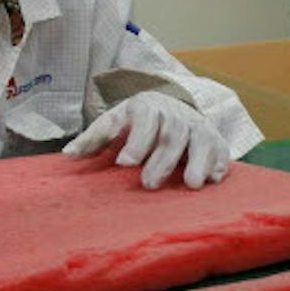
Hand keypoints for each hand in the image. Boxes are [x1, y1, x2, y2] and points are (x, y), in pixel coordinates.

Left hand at [62, 93, 228, 189]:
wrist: (172, 105)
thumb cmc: (137, 121)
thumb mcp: (114, 122)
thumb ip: (94, 139)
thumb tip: (68, 156)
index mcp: (147, 108)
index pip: (145, 120)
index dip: (137, 140)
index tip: (125, 162)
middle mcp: (175, 115)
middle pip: (172, 134)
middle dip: (162, 159)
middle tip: (148, 184)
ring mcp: (198, 126)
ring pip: (201, 140)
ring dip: (197, 161)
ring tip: (190, 185)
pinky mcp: (215, 139)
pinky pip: (221, 150)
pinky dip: (219, 164)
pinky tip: (212, 181)